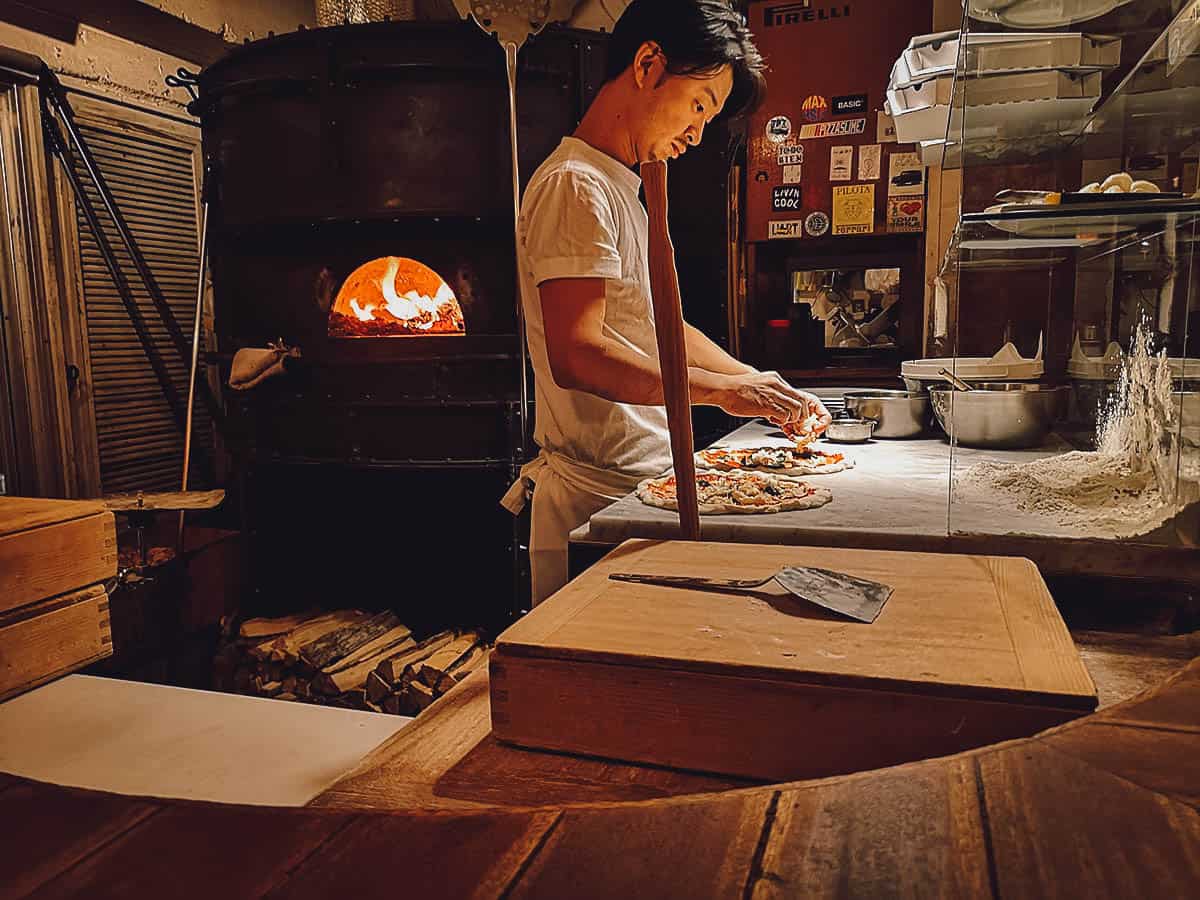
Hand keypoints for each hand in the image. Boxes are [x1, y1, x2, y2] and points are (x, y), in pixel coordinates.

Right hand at [714, 371, 830, 427]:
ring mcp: (772, 394)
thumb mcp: (758, 383)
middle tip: (795, 421)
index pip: (796, 392)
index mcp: (775, 378)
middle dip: (801, 414)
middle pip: (801, 400)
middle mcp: (776, 385)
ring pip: (796, 408)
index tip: (796, 413)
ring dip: (792, 418)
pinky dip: (782, 421)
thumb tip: (774, 403)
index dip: (799, 405)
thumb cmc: (736, 389)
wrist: (724, 388)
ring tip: (782, 421)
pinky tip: (774, 421)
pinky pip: (784, 415)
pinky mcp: (766, 405)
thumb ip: (769, 391)